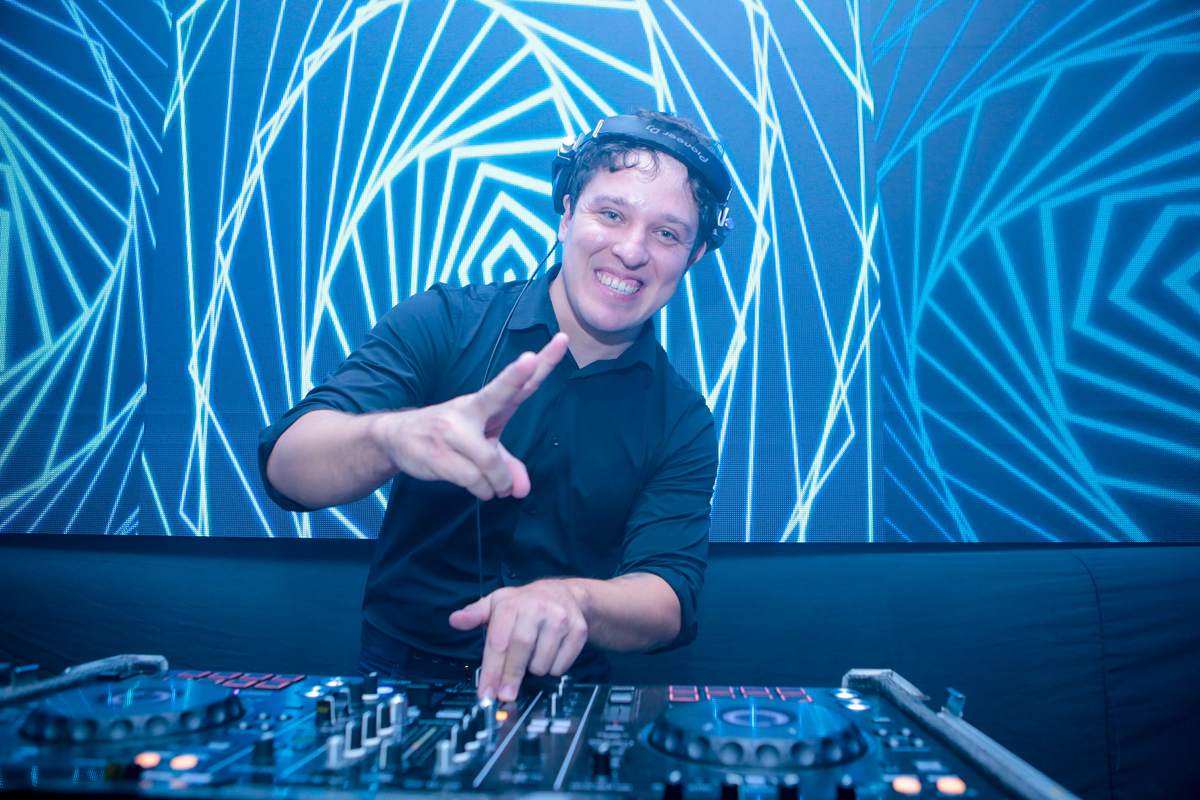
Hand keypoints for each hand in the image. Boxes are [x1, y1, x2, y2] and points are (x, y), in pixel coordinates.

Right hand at [381, 333, 567, 499]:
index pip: (515, 383)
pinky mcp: (438, 454)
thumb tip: (521, 489)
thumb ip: (507, 463)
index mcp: (484, 402)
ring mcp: (451, 430)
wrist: (396, 437)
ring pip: (491, 464)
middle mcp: (469, 409)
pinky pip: (475, 481)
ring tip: (494, 486)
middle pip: (498, 393)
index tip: (560, 341)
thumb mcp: (483, 444)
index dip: (539, 364)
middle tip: (530, 359)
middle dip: (516, 376)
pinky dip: (484, 491)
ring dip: (498, 483)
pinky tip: (480, 489)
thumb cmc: (450, 436)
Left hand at [449, 580, 588, 701]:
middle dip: (510, 677)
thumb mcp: (497, 604)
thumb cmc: (525, 604)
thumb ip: (474, 614)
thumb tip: (455, 620)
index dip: (491, 671)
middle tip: (505, 695)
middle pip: (520, 651)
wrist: (564, 594)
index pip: (498, 642)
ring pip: (543, 661)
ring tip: (530, 659)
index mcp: (512, 603)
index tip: (486, 693)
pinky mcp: (578, 630)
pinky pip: (562, 664)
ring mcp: (559, 619)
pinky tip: (548, 656)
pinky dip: (552, 669)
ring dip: (533, 670)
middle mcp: (536, 608)